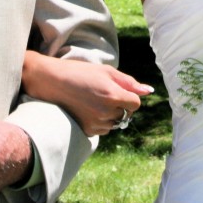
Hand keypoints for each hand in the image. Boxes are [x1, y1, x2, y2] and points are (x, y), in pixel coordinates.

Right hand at [22, 51, 153, 135]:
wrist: (52, 82)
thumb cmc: (81, 72)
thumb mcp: (107, 72)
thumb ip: (129, 83)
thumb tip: (149, 91)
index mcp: (113, 96)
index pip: (135, 104)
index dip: (128, 96)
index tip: (117, 89)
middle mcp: (106, 112)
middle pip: (125, 114)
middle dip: (119, 105)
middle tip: (102, 93)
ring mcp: (96, 124)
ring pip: (114, 123)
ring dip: (110, 114)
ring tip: (93, 100)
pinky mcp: (87, 130)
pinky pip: (103, 129)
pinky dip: (100, 121)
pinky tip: (87, 109)